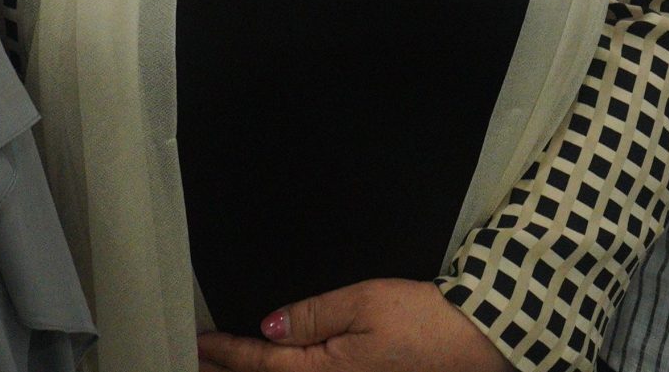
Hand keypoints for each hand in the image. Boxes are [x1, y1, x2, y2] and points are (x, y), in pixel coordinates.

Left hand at [196, 280, 506, 370]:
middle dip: (229, 370)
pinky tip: (276, 365)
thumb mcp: (363, 303)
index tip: (194, 341)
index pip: (260, 363)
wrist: (475, 341)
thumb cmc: (423, 321)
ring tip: (223, 364)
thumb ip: (312, 315)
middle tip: (193, 357)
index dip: (224, 352)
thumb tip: (269, 327)